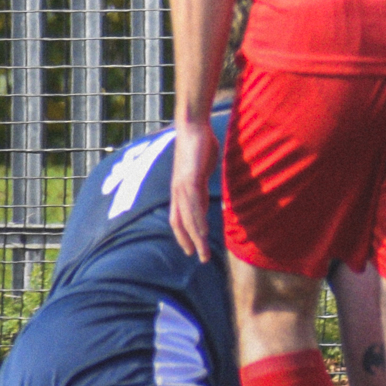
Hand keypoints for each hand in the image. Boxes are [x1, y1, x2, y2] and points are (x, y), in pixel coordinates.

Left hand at [168, 116, 215, 260]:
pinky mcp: (190, 180)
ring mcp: (182, 187)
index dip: (184, 235)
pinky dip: (198, 221)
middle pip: (181, 224)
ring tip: (204, 253)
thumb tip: (207, 190)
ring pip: (188, 219)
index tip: (192, 248)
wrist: (192, 126)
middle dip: (190, 242)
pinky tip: (203, 232)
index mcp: (179, 189)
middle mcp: (177, 192)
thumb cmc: (199, 143)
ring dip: (196, 238)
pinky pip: (194, 206)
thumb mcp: (202, 167)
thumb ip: (203, 181)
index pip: (178, 218)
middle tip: (201, 258)